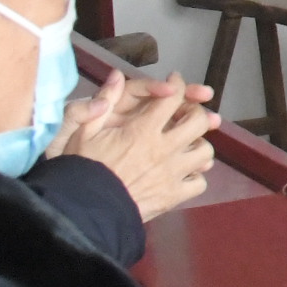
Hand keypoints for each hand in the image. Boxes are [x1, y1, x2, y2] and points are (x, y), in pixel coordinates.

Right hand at [55, 72, 215, 216]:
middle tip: (186, 114)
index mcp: (142, 130)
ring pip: (205, 152)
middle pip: (198, 121)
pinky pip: (199, 183)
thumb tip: (116, 75)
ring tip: (187, 145)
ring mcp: (172, 174)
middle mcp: (163, 149)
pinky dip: (195, 176)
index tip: (175, 83)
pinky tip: (184, 173)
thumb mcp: (83, 132)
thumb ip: (103, 103)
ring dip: (199, 145)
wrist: (84, 211)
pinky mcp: (173, 196)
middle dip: (195, 112)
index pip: (173, 98)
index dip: (178, 85)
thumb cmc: (81, 169)